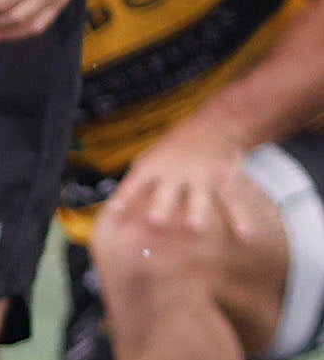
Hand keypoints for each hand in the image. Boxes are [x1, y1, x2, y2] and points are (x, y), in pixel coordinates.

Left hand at [105, 135, 251, 241]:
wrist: (214, 123)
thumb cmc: (174, 149)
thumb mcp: (151, 157)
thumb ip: (138, 182)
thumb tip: (115, 213)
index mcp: (154, 167)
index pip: (135, 182)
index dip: (124, 196)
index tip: (114, 211)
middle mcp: (176, 171)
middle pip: (167, 191)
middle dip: (161, 205)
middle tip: (156, 220)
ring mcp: (202, 175)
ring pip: (199, 196)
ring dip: (197, 211)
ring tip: (196, 227)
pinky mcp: (224, 178)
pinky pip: (232, 201)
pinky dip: (240, 218)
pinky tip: (245, 235)